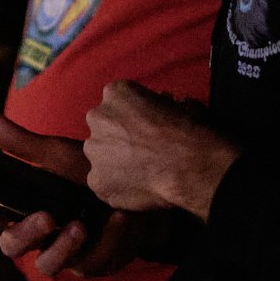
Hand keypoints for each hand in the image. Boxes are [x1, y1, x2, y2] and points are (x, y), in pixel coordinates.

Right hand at [0, 113, 139, 277]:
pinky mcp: (94, 263)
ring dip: (63, 248)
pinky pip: (92, 262)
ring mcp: (65, 252)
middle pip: (13, 246)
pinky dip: (108, 240)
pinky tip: (119, 218)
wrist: (145, 194)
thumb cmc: (94, 175)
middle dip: (25, 234)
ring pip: (47, 264)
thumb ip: (25, 146)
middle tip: (46, 217)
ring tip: (81, 226)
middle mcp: (40, 233)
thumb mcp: (60, 157)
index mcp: (26, 206)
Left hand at [85, 81, 239, 219]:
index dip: (131, 116)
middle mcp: (97, 117)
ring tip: (141, 171)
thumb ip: (156, 103)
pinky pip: (104, 182)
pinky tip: (137, 187)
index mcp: (115, 92)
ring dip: (114, 160)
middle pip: (103, 127)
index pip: (117, 102)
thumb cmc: (185, 129)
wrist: (186, 163)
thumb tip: (160, 107)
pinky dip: (117, 185)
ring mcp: (93, 149)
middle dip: (117, 136)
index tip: (144, 127)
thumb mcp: (173, 101)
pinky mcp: (95, 180)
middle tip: (141, 149)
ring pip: (100, 154)